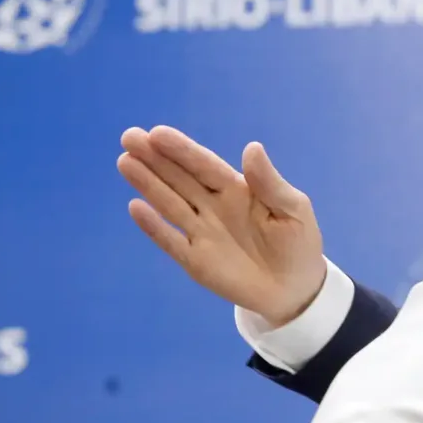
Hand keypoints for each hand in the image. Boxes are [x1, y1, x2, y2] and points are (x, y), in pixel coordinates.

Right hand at [117, 125, 326, 325]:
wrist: (296, 289)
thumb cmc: (298, 243)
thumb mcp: (293, 209)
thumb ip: (270, 182)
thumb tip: (252, 147)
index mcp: (237, 189)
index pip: (204, 165)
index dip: (182, 150)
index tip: (157, 133)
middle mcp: (213, 206)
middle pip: (180, 178)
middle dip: (155, 158)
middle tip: (129, 137)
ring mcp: (201, 232)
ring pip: (169, 203)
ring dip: (148, 183)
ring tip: (125, 161)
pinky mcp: (195, 261)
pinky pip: (171, 240)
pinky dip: (154, 226)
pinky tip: (136, 207)